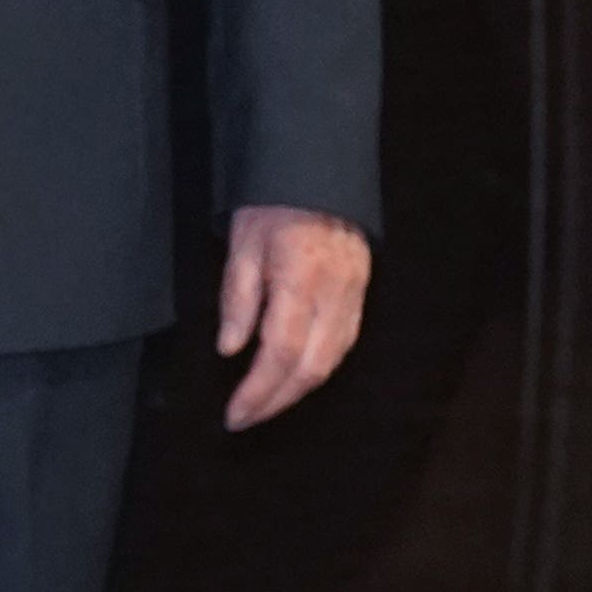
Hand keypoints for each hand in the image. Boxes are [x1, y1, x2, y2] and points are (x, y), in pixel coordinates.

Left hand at [213, 206, 371, 428]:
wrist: (318, 173)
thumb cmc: (273, 204)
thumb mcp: (242, 245)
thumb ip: (238, 299)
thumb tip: (231, 350)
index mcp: (300, 281)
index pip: (279, 353)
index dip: (258, 391)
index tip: (235, 414)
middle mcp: (334, 295)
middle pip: (310, 368)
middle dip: (276, 401)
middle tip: (245, 419)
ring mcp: (353, 296)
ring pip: (331, 361)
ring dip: (298, 391)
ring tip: (266, 405)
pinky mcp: (361, 294)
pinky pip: (343, 344)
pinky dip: (319, 369)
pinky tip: (297, 378)